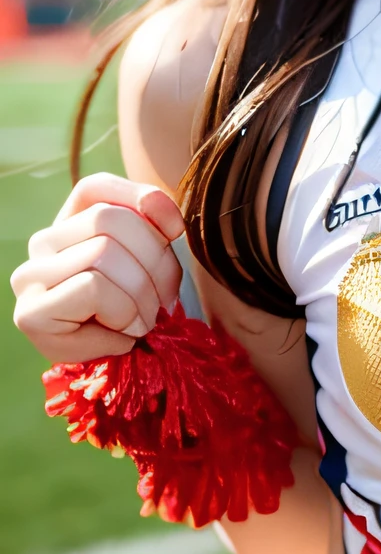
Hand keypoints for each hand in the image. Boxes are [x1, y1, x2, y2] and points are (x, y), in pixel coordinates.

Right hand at [11, 174, 184, 364]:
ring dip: (141, 294)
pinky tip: (124, 333)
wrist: (104, 367)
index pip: (95, 187)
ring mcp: (32, 276)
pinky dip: (123, 313)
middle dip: (155, 259)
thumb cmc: (127, 308)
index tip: (175, 230)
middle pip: (111, 219)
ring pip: (104, 253)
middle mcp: (43, 242)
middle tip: (166, 297)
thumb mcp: (142, 263)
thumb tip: (172, 225)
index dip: (141, 198)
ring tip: (145, 320)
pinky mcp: (31, 313)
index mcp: (68, 223)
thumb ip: (152, 233)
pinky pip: (94, 290)